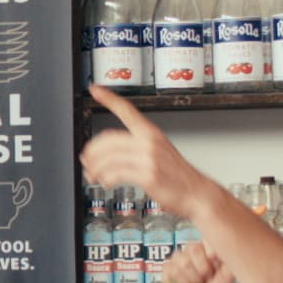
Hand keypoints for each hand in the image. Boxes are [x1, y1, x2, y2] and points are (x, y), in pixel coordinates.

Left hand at [79, 85, 210, 215]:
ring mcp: (149, 158)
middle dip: (92, 152)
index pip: (127, 110)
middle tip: (86, 161)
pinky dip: (106, 179)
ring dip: (95, 169)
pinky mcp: (148, 175)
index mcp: (151, 132)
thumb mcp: (158, 152)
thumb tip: (103, 155)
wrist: (197, 193)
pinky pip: (116, 174)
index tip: (95, 89)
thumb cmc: (176, 176)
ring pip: (109, 159)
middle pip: (108, 140)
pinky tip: (106, 183)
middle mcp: (149, 142)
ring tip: (92, 176)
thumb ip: (134, 149)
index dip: (109, 98)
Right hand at [164, 241, 234, 282]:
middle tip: (205, 278)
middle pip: (193, 249)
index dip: (210, 255)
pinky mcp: (167, 268)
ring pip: (182, 261)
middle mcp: (193, 251)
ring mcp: (179, 259)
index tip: (215, 269)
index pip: (206, 240)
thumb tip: (225, 244)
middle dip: (201, 270)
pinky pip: (171, 270)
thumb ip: (229, 257)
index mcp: (208, 249)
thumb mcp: (229, 275)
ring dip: (191, 279)